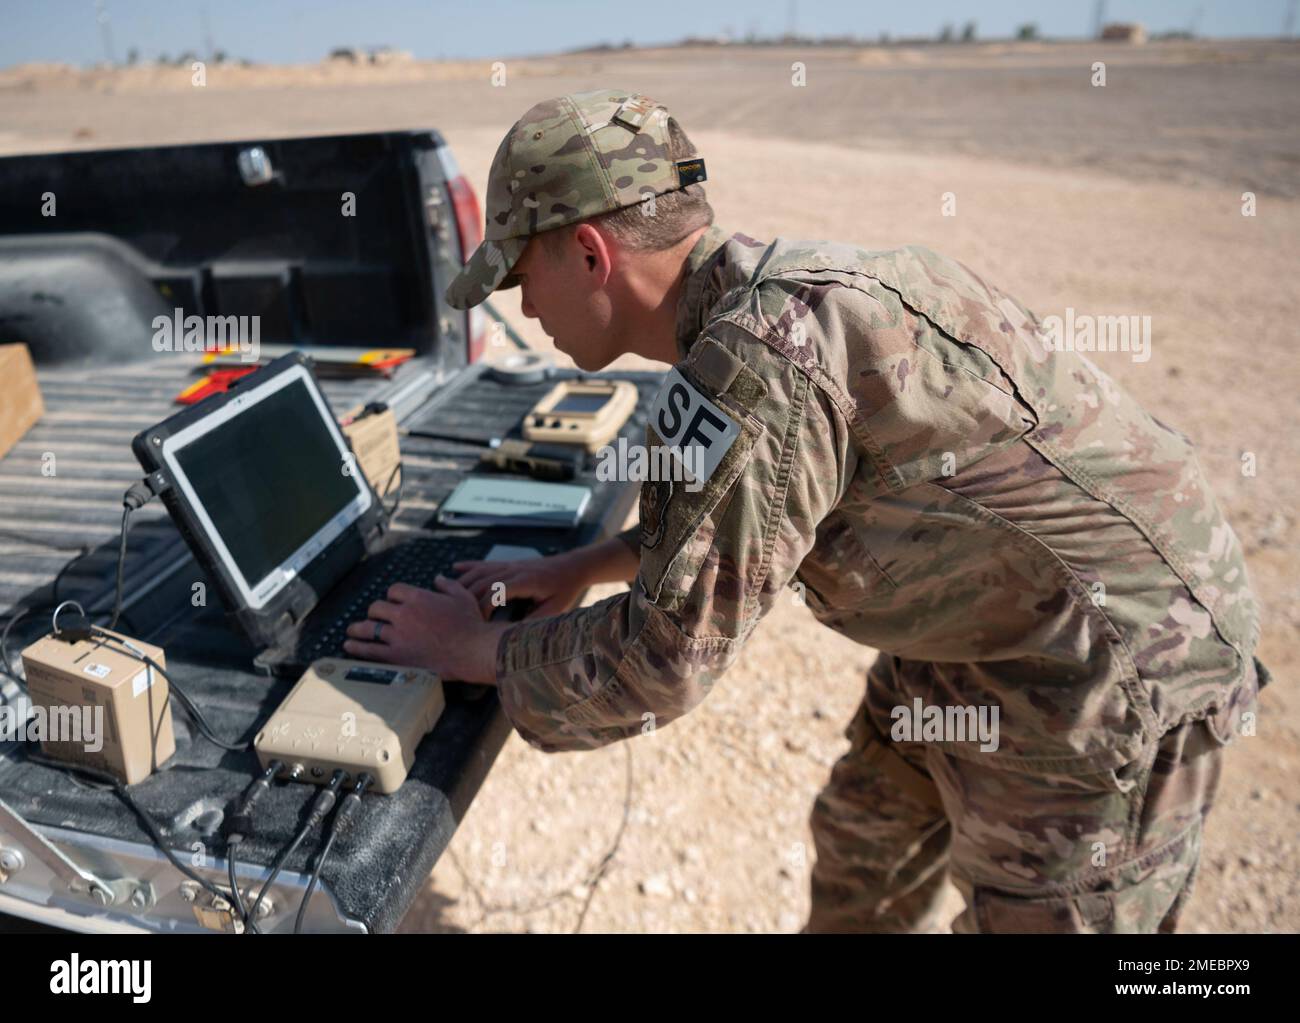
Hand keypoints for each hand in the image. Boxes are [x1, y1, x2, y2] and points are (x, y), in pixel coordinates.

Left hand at [342, 576, 507, 683]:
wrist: (471, 650)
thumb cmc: (470, 624)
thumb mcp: (462, 596)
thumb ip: (447, 585)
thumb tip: (437, 578)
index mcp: (418, 597)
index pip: (394, 590)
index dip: (393, 596)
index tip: (394, 602)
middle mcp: (403, 614)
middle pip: (377, 608)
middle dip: (376, 612)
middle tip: (375, 617)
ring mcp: (397, 636)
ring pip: (368, 628)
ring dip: (358, 628)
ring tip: (352, 631)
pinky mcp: (396, 656)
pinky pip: (370, 650)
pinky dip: (357, 648)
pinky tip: (349, 646)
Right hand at [451, 552, 590, 618]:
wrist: (572, 567)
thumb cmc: (564, 590)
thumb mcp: (555, 609)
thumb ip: (535, 622)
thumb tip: (514, 637)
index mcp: (526, 581)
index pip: (496, 592)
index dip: (483, 607)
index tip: (477, 623)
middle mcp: (514, 570)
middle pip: (482, 582)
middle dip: (467, 598)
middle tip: (454, 616)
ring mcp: (510, 565)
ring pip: (480, 572)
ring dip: (463, 584)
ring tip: (446, 598)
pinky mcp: (508, 564)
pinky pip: (484, 564)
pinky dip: (468, 567)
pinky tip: (454, 569)